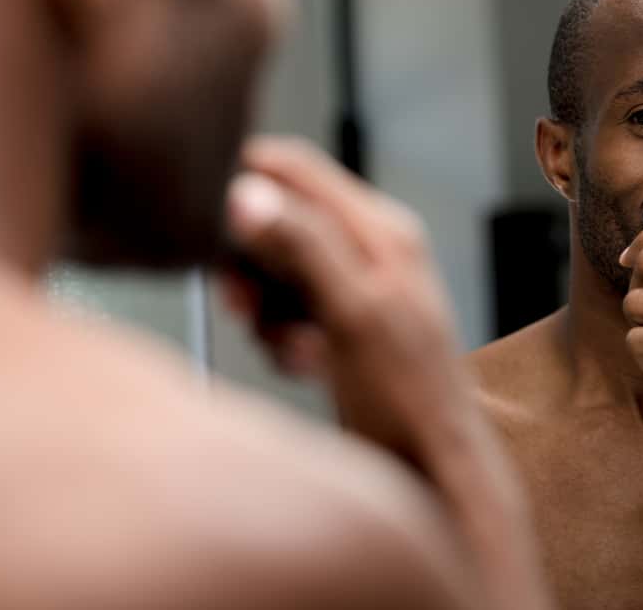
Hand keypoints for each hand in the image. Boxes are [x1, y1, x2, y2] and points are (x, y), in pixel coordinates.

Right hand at [224, 137, 473, 456]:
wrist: (435, 471)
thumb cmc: (409, 398)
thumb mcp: (353, 316)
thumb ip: (304, 248)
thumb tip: (248, 193)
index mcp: (382, 230)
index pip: (298, 170)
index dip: (247, 182)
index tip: (206, 218)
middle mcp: (370, 250)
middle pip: (281, 222)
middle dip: (252, 264)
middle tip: (242, 304)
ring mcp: (358, 289)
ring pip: (279, 272)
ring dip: (268, 311)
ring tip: (293, 350)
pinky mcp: (344, 327)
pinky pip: (290, 312)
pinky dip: (284, 338)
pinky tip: (305, 366)